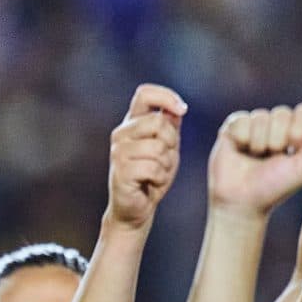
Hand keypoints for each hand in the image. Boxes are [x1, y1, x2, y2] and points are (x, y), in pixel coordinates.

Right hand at [104, 85, 187, 230]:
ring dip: (166, 164)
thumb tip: (178, 108)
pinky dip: (159, 178)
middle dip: (171, 142)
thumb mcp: (167, 147)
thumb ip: (170, 126)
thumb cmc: (152, 176)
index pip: (145, 94)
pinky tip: (150, 184)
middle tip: (165, 159)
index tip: (182, 110)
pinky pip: (153, 168)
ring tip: (157, 174)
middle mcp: (122, 134)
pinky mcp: (121, 171)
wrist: (136, 208)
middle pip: (157, 122)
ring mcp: (119, 152)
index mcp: (132, 123)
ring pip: (157, 147)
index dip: (166, 97)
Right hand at [206, 103, 301, 217]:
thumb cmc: (274, 187)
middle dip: (279, 139)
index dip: (300, 129)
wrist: (242, 202)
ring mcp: (253, 125)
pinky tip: (240, 152)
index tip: (294, 150)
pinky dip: (243, 139)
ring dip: (260, 143)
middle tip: (272, 158)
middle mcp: (275, 125)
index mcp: (295, 131)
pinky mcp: (232, 127)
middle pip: (283, 113)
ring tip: (255, 158)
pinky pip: (242, 120)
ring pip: (261, 116)